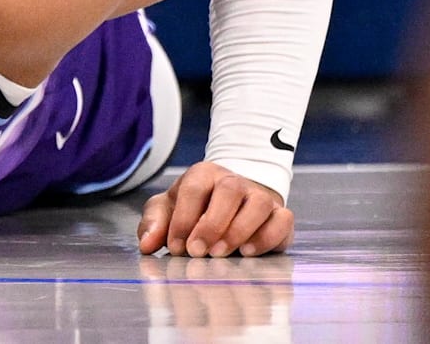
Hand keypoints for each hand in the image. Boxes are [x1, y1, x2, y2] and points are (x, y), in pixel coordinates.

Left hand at [136, 161, 293, 256]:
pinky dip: (268, 237)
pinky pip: (282, 220)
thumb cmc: (194, 208)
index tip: (177, 247)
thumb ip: (154, 224)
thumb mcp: (167, 210)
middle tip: (198, 252)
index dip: (183, 219)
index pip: (193, 189)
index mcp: (203, 174)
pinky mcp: (279, 214)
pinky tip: (248, 252)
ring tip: (222, 254)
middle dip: (212, 224)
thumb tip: (147, 244)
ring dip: (239, 230)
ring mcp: (259, 196)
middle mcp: (233, 181)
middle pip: (228, 191)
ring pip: (258, 204)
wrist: (232, 204)